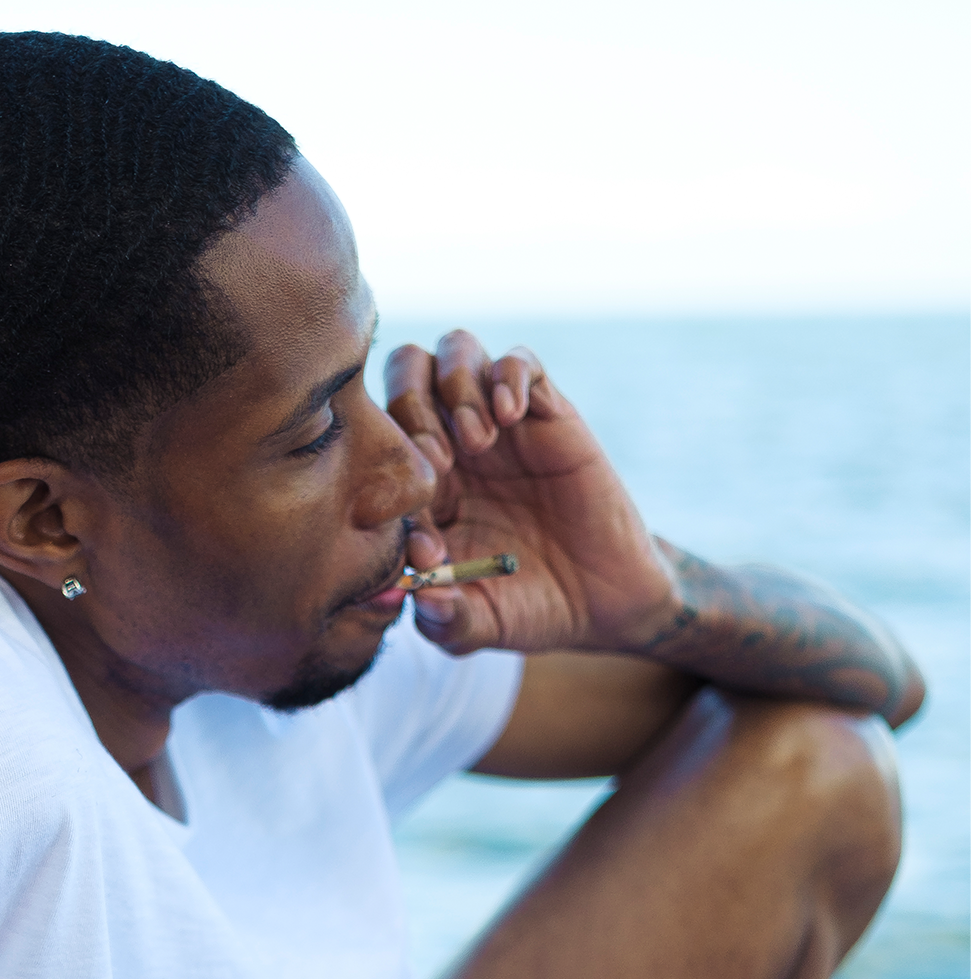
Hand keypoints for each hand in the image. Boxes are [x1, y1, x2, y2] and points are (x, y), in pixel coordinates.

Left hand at [384, 330, 679, 656]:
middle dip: (409, 410)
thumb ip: (444, 621)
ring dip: (454, 386)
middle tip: (440, 463)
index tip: (425, 543)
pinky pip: (518, 361)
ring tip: (479, 440)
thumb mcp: (478, 627)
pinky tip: (511, 417)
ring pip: (452, 352)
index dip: (387, 488)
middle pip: (403, 379)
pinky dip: (508, 375)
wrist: (601, 600)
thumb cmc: (528, 609)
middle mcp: (451, 447)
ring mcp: (498, 425)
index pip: (377, 452)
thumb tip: (417, 596)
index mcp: (420, 492)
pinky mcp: (546, 413)